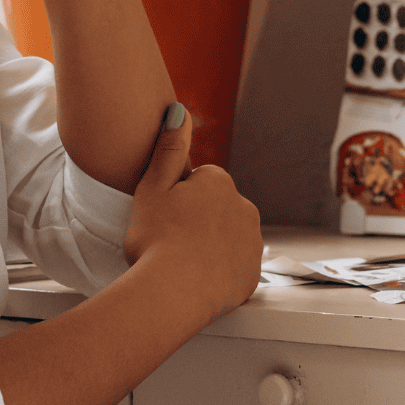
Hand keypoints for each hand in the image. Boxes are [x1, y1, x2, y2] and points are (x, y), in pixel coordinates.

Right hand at [124, 106, 262, 327]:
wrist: (171, 293)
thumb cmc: (155, 240)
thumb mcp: (152, 187)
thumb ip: (169, 147)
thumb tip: (179, 111)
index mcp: (219, 182)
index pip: (201, 182)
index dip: (179, 200)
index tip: (165, 217)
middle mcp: (244, 207)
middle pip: (218, 208)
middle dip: (199, 220)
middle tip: (171, 240)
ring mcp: (252, 242)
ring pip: (228, 237)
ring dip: (211, 244)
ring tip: (182, 261)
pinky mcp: (253, 273)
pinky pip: (235, 266)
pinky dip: (219, 270)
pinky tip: (197, 279)